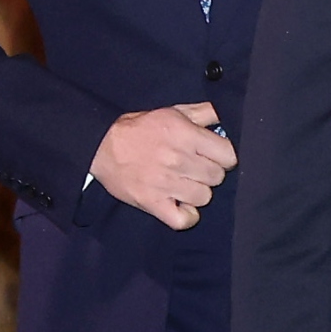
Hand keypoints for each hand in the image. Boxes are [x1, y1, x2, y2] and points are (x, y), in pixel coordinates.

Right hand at [89, 103, 234, 229]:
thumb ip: (204, 112)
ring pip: (204, 197)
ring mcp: (166, 183)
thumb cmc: (140, 128)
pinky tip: (180, 204)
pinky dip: (186, 216)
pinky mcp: (152, 203)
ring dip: (198, 193)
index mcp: (186, 135)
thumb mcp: (173, 111)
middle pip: (217, 177)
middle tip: (197, 170)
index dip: (226, 157)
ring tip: (185, 184)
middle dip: (211, 174)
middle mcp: (178, 159)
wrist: (101, 146)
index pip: (228, 155)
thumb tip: (229, 115)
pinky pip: (184, 220)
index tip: (217, 157)